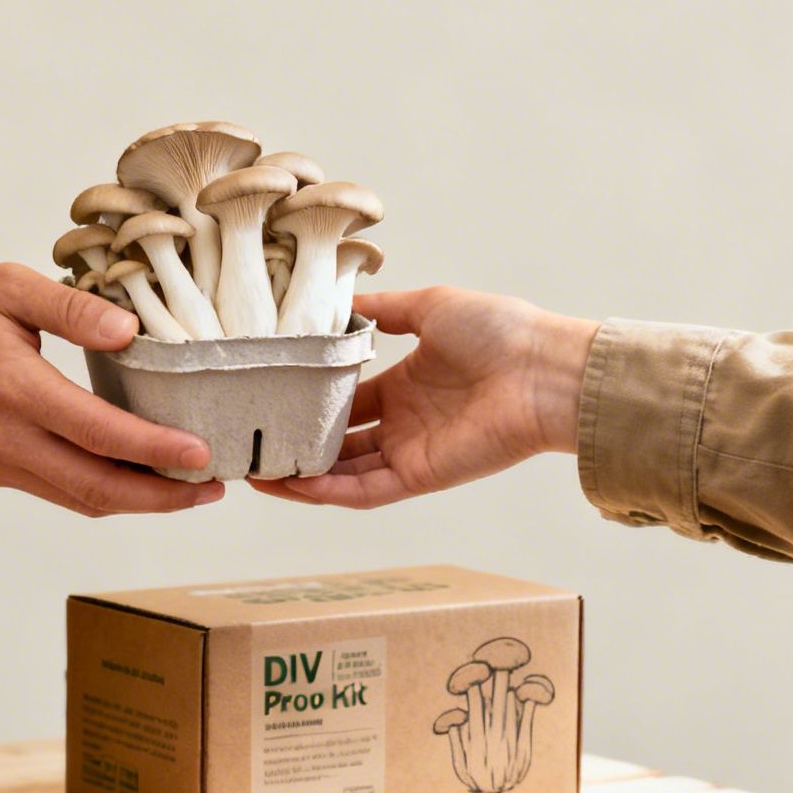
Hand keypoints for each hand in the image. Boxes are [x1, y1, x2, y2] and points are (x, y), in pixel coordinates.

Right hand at [0, 263, 220, 515]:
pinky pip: (58, 492)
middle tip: (211, 488)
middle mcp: (4, 439)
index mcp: (12, 390)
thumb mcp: (5, 285)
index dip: (157, 450)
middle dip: (162, 496)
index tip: (202, 454)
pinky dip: (103, 492)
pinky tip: (135, 477)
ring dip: (137, 502)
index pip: (99, 434)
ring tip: (187, 489)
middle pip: (97, 488)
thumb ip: (71, 307)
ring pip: (80, 498)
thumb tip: (129, 331)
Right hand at [254, 287, 597, 508]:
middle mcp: (404, 422)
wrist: (542, 370)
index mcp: (406, 383)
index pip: (346, 400)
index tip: (268, 397)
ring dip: (300, 475)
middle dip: (295, 444)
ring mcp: (410, 452)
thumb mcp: (429, 306)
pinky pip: (364, 491)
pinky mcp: (419, 476)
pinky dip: (327, 492)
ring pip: (342, 473)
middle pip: (338, 442)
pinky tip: (290, 484)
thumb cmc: (500, 331)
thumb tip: (342, 301)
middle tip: (249, 441)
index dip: (309, 402)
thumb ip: (382, 310)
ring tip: (254, 471)